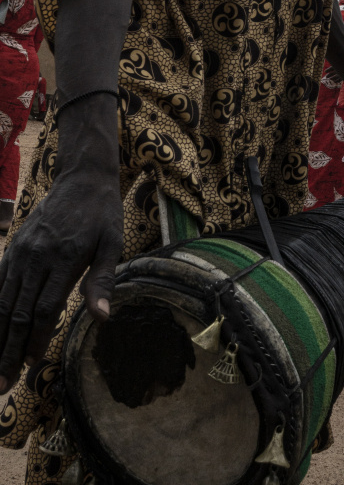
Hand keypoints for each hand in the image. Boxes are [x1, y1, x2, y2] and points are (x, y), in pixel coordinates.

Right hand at [0, 98, 122, 391]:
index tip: (33, 365)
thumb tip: (102, 317)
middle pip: (18, 312)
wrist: (81, 178)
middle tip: (1, 385)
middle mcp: (36, 257)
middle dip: (8, 351)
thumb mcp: (112, 242)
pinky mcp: (13, 247)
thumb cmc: (102, 214)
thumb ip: (102, 280)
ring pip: (2, 302)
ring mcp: (20, 252)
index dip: (37, 340)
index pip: (44, 309)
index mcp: (63, 259)